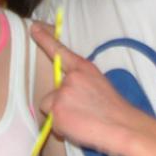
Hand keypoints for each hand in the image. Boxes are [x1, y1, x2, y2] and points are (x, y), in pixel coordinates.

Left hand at [31, 23, 136, 155]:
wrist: (122, 126)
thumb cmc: (114, 109)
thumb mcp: (98, 84)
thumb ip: (81, 83)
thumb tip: (67, 95)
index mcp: (83, 67)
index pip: (59, 50)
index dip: (45, 38)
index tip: (33, 27)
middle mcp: (71, 77)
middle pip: (52, 90)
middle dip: (61, 103)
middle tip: (81, 112)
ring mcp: (63, 92)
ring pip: (50, 106)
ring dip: (60, 115)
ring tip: (81, 121)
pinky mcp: (57, 109)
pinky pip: (51, 122)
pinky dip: (61, 128)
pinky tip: (77, 128)